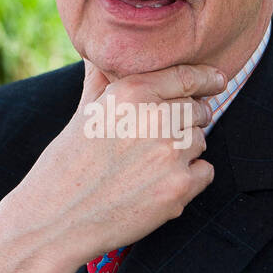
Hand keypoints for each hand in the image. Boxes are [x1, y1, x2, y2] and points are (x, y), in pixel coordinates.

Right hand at [0, 62, 225, 272]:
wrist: (56, 217)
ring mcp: (170, 153)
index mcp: (132, 91)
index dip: (207, 79)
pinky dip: (188, 181)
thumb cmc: (66, 164)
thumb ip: (102, 79)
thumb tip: (101, 55)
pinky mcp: (179, 187)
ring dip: (184, 153)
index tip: (217, 81)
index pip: (188, 76)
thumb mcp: (83, 112)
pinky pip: (205, 172)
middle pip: (199, 110)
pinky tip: (156, 186)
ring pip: (200, 142)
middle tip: (156, 143)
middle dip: (185, 123)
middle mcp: (155, 117)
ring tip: (148, 167)